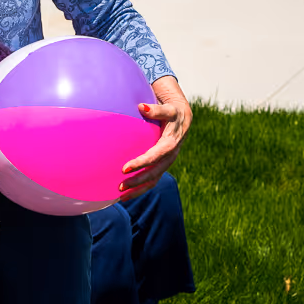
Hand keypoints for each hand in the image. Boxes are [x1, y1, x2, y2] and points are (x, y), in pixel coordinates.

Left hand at [119, 76, 191, 199]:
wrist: (183, 118)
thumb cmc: (172, 111)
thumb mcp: (168, 109)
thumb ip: (156, 110)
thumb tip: (142, 107)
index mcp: (171, 143)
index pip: (154, 156)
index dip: (141, 163)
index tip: (124, 169)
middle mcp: (170, 156)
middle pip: (154, 173)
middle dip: (138, 181)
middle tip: (120, 186)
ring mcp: (166, 162)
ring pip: (154, 180)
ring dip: (138, 189)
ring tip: (121, 196)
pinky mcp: (162, 165)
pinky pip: (152, 179)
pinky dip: (140, 188)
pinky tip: (126, 194)